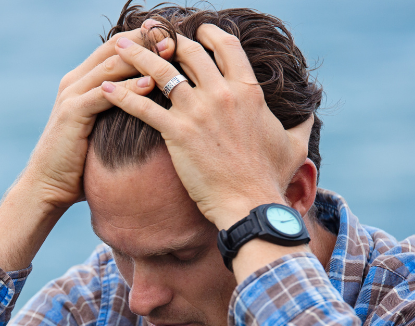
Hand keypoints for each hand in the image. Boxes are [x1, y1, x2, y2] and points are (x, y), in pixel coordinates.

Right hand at [0, 25, 173, 269]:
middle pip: (114, 48)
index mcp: (83, 80)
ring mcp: (71, 94)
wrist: (47, 185)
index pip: (116, 48)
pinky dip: (128, 88)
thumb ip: (120, 111)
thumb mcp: (103, 129)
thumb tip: (154, 108)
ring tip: (169, 52)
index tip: (173, 36)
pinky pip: (104, 94)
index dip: (144, 39)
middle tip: (175, 36)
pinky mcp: (71, 113)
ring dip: (142, 58)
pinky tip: (151, 85)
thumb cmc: (80, 162)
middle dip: (146, 41)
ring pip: (110, 65)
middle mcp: (75, 80)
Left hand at [100, 25, 312, 230]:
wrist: (250, 204)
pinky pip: (142, 106)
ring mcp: (198, 111)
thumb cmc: (271, 178)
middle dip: (167, 39)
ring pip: (160, 71)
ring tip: (118, 46)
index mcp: (248, 91)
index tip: (195, 32)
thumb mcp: (294, 145)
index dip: (208, 34)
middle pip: (189, 52)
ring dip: (136, 55)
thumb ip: (301, 124)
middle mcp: (222, 93)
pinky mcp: (177, 132)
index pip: (225, 47)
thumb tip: (310, 112)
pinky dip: (120, 95)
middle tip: (150, 35)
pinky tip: (104, 89)